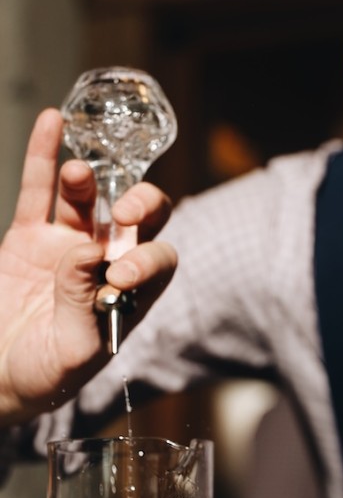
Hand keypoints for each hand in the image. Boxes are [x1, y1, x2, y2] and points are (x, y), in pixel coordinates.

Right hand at [0, 108, 176, 424]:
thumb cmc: (43, 376)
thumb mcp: (71, 353)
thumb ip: (82, 305)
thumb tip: (90, 254)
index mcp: (130, 294)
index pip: (157, 262)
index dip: (149, 257)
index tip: (124, 270)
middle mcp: (107, 262)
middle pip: (137, 218)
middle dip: (139, 204)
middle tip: (123, 211)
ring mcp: (68, 244)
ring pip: (87, 199)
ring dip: (87, 182)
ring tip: (79, 174)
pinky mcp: (29, 236)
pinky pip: (39, 190)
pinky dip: (45, 155)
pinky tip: (54, 121)